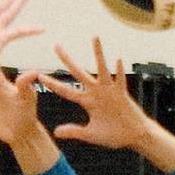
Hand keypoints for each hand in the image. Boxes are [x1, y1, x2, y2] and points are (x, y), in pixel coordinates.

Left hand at [37, 37, 151, 150]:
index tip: (40, 76)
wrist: (134, 137)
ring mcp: (109, 91)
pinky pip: (120, 80)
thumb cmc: (114, 135)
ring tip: (94, 37)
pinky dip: (119, 71)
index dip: (53, 84)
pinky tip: (117, 59)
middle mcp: (96, 92)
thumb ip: (74, 131)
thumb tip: (56, 132)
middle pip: (78, 73)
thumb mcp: (90, 134)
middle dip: (67, 60)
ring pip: (102, 68)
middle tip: (56, 46)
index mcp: (88, 102)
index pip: (66, 91)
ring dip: (98, 54)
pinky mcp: (122, 94)